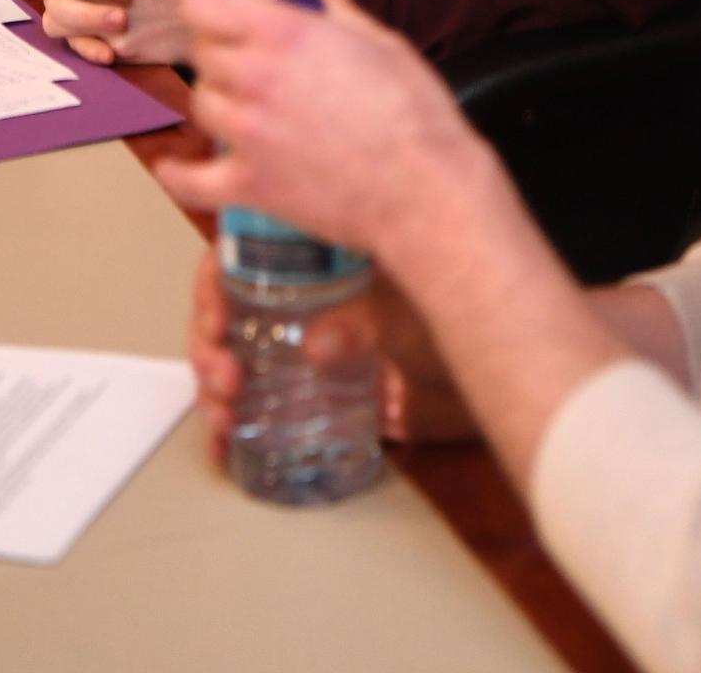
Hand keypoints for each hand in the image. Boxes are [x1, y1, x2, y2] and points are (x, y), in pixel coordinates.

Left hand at [157, 0, 473, 255]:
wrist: (428, 190)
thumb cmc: (417, 113)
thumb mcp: (386, 46)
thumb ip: (344, 16)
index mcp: (285, 32)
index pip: (202, 3)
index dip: (210, 10)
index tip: (226, 22)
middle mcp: (256, 75)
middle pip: (202, 54)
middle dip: (223, 58)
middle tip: (250, 71)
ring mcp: (248, 132)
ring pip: (201, 105)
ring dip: (218, 106)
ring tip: (245, 113)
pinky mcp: (251, 184)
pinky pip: (191, 180)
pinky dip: (178, 175)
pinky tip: (172, 168)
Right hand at [188, 248, 475, 456]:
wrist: (490, 360)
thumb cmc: (450, 315)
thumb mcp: (405, 313)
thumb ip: (365, 324)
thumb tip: (319, 345)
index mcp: (310, 257)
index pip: (239, 259)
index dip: (214, 291)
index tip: (217, 326)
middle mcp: (295, 298)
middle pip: (226, 312)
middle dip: (209, 348)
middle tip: (223, 380)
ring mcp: (297, 346)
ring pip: (232, 356)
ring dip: (212, 388)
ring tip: (221, 418)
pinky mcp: (307, 393)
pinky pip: (254, 402)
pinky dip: (230, 424)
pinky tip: (223, 444)